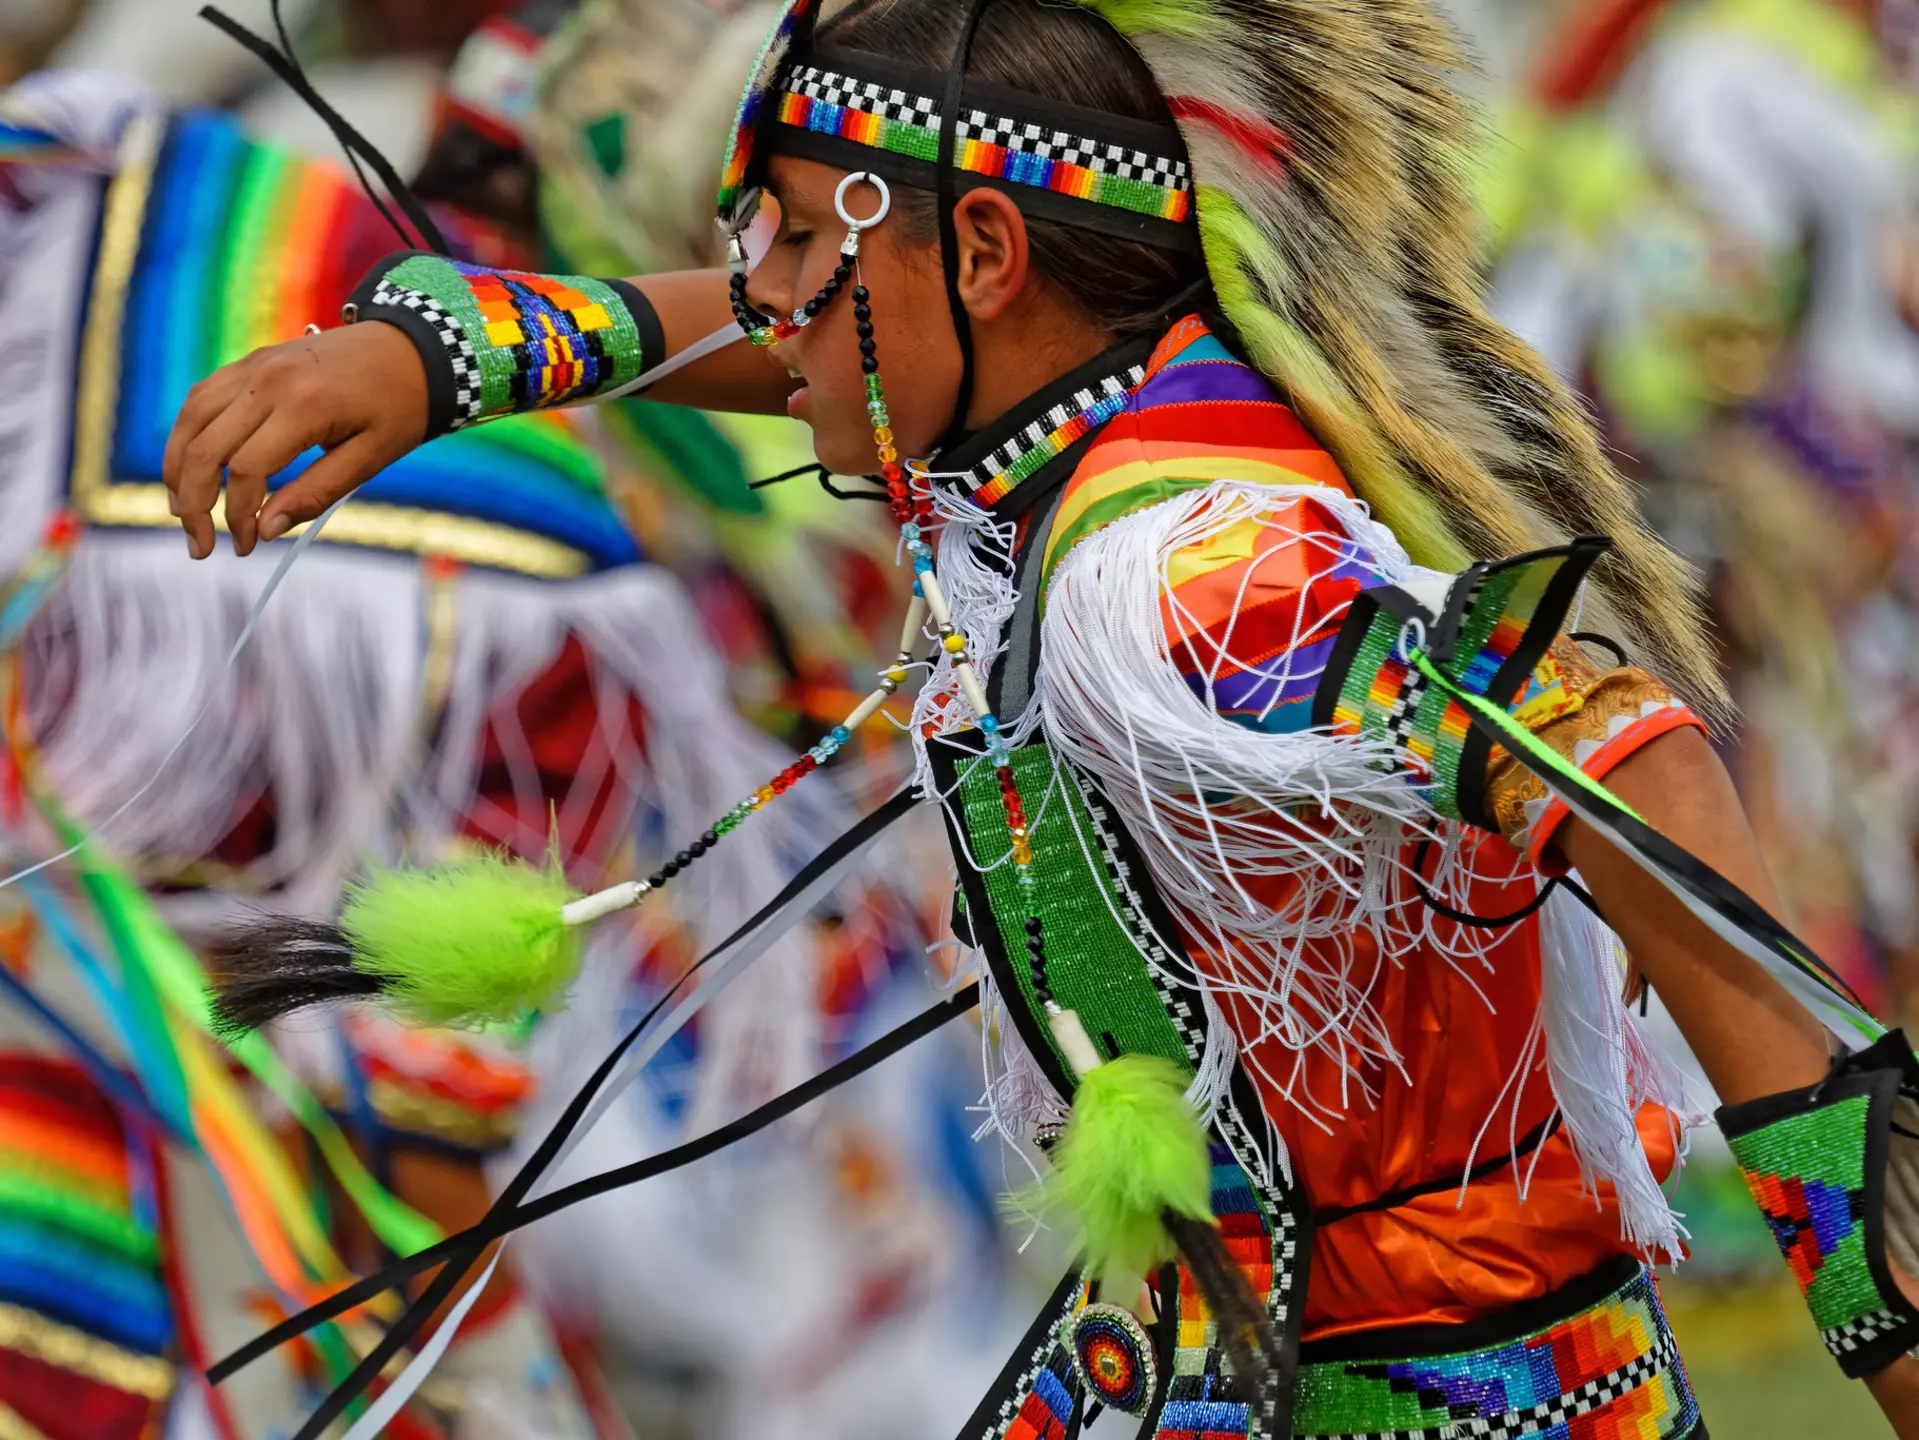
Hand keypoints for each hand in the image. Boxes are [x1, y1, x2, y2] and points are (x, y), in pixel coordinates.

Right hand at [162, 321, 429, 557]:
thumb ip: (316, 494)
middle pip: (203, 448)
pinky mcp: (250, 362)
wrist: (410, 348)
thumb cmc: (398, 406)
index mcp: (304, 405)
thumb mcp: (371, 458)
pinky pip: (201, 399)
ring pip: (191, 421)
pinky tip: (191, 468)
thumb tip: (266, 531)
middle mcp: (268, 381)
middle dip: (194, 505)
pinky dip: (187, 436)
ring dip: (177, 471)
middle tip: (200, 547)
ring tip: (184, 513)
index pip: (244, 470)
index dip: (237, 515)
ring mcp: (254, 365)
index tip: (247, 546)